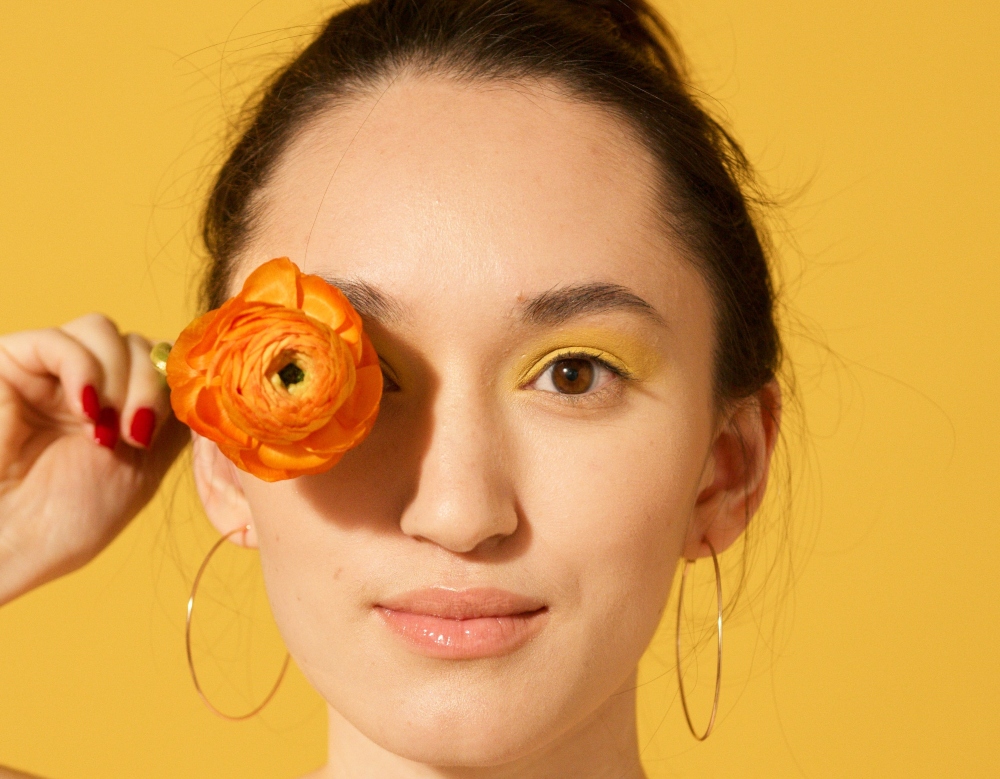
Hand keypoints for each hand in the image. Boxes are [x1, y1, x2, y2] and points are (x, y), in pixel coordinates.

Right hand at [0, 313, 188, 605]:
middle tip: (134, 434)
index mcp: (121, 401)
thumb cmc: (71, 519)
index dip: (171, 383)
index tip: (164, 428)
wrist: (11, 544)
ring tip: (103, 430)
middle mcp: (86, 379)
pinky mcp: (8, 362)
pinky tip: (85, 410)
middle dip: (147, 385)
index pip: (161, 358)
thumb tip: (200, 376)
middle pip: (138, 341)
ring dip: (118, 379)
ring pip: (103, 331)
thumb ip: (169, 414)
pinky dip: (83, 370)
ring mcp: (47, 368)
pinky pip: (59, 340)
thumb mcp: (145, 463)